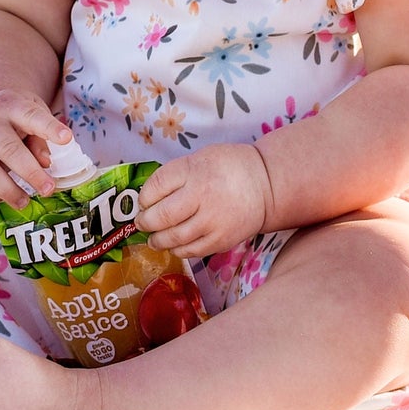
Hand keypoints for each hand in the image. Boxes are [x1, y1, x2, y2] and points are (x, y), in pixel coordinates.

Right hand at [0, 90, 67, 205]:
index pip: (31, 115)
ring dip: (7, 190)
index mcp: (10, 105)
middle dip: (30, 172)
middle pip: (7, 148)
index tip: (66, 139)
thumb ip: (41, 137)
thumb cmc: (15, 117)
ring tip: (25, 202)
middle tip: (48, 188)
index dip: (49, 128)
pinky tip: (3, 198)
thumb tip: (45, 163)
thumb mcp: (33, 114)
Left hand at [137, 143, 274, 256]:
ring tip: (154, 238)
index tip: (142, 202)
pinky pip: (192, 251)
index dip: (143, 198)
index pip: (155, 187)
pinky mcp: (222, 240)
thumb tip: (148, 197)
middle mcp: (202, 197)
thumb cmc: (228, 168)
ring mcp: (213, 221)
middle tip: (142, 222)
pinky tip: (174, 245)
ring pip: (174, 237)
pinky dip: (178, 250)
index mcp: (193, 171)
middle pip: (161, 216)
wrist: (266, 185)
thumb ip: (174, 176)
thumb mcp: (199, 159)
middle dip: (145, 222)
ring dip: (158, 240)